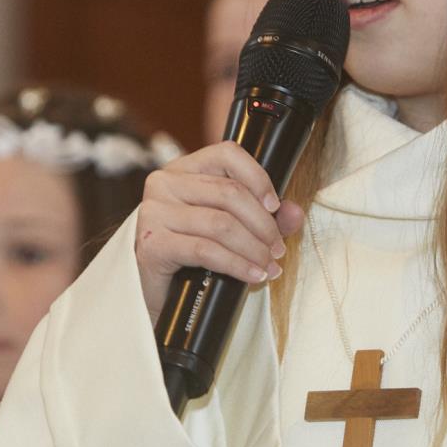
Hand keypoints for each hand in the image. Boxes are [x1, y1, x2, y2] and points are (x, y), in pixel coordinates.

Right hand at [133, 143, 304, 323]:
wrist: (155, 292)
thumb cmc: (192, 255)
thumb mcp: (230, 228)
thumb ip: (265, 216)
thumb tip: (294, 212)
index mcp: (184, 169)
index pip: (227, 154)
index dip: (258, 178)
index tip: (275, 206)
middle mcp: (164, 183)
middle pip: (229, 193)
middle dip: (263, 225)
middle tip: (278, 250)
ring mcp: (154, 212)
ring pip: (220, 223)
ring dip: (253, 249)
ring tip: (268, 266)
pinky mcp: (152, 243)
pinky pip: (205, 250)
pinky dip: (237, 265)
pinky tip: (252, 276)